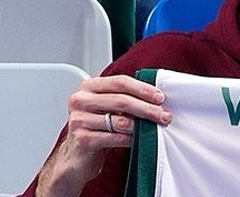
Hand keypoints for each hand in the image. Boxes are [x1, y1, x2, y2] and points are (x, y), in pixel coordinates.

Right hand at [36, 74, 170, 196]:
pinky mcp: (83, 139)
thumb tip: (154, 97)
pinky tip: (138, 140)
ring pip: (119, 120)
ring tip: (154, 128)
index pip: (120, 82)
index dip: (142, 88)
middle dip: (146, 108)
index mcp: (88, 87)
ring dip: (141, 125)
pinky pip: (114, 138)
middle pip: (121, 100)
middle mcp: (81, 100)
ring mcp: (79, 120)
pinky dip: (129, 139)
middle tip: (163, 114)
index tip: (159, 97)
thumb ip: (122, 98)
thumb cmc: (94, 129)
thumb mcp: (105, 108)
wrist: (76, 157)